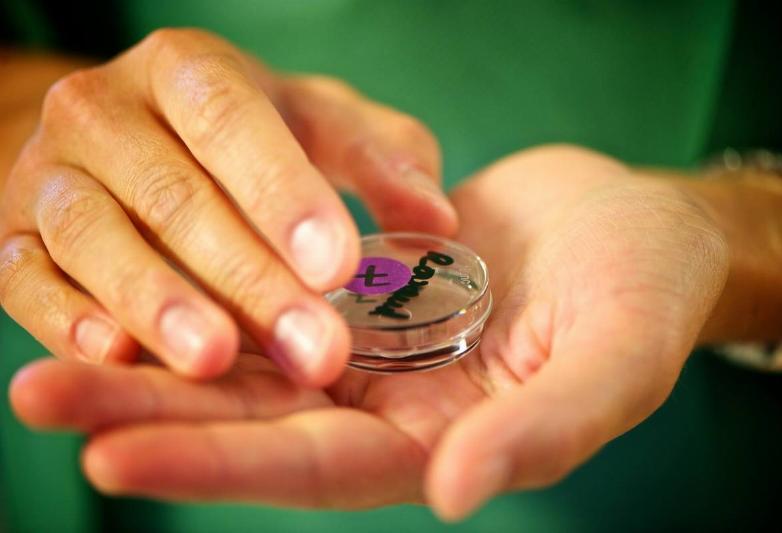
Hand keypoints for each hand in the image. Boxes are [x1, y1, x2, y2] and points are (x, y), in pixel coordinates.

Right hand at [0, 29, 456, 384]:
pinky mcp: (11, 236)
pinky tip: (115, 356)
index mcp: (189, 72)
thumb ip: (381, 160)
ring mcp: (52, 174)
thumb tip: (438, 222)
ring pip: (95, 237)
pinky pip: (24, 277)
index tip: (339, 267)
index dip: (284, 194)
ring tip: (215, 361)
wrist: (123, 137)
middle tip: (315, 351)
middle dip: (248, 279)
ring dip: (157, 303)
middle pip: (175, 195)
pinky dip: (64, 317)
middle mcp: (107, 112)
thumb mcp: (318, 124)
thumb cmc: (244, 137)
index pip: (234, 122)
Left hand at [10, 145, 728, 517]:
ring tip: (53, 338)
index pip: (315, 467)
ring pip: (251, 347)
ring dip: (161, 340)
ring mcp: (372, 336)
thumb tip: (456, 492)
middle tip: (35, 393)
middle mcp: (389, 398)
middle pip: (255, 413)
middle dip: (149, 406)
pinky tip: (145, 267)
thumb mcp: (618, 363)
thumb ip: (544, 432)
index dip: (218, 468)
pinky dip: (214, 278)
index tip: (111, 459)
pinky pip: (276, 280)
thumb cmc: (648, 296)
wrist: (638, 223)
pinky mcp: (364, 277)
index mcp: (441, 440)